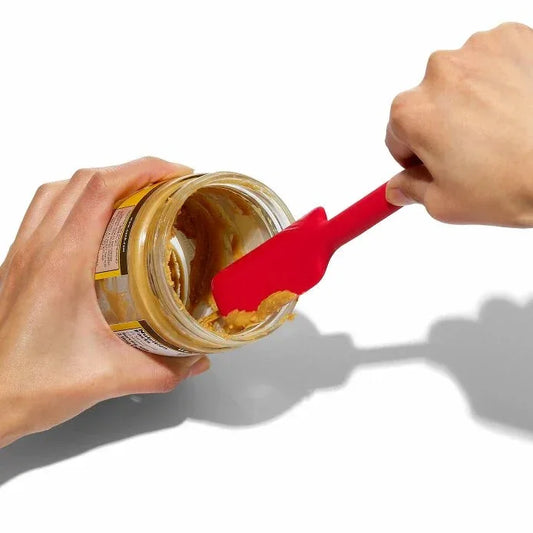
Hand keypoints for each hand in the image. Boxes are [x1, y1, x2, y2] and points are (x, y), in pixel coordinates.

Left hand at [0, 157, 209, 447]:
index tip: (173, 174)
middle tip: (163, 184)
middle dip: (130, 170)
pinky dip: (72, 198)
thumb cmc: (27, 385)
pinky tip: (91, 221)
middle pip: (83, 180)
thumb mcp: (110, 378)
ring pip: (59, 189)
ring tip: (131, 194)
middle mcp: (39, 249)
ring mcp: (23, 253)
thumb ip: (163, 370)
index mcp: (63, 264)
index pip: (101, 190)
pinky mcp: (17, 263)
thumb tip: (194, 360)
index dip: (142, 170)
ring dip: (99, 180)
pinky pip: (43, 209)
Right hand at [385, 22, 532, 226]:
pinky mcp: (512, 39)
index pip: (396, 133)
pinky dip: (499, 79)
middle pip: (426, 103)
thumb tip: (398, 188)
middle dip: (442, 125)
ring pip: (460, 80)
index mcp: (413, 112)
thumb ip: (411, 190)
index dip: (414, 155)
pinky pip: (492, 60)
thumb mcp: (445, 203)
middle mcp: (439, 72)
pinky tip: (516, 106)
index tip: (433, 163)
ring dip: (470, 100)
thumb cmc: (510, 184)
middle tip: (473, 151)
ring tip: (500, 129)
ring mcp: (477, 51)